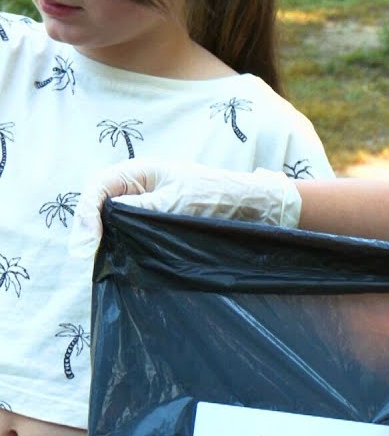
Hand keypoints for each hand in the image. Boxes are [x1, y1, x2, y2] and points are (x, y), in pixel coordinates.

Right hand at [69, 160, 301, 256]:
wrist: (254, 205)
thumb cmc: (217, 196)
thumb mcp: (175, 203)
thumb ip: (140, 211)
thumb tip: (106, 222)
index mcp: (140, 172)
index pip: (98, 187)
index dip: (87, 214)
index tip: (89, 242)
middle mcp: (139, 186)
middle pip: (100, 206)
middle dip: (91, 230)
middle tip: (88, 258)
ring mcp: (147, 204)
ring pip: (114, 222)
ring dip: (107, 240)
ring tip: (101, 264)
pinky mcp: (158, 222)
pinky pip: (132, 234)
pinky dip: (124, 246)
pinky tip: (123, 263)